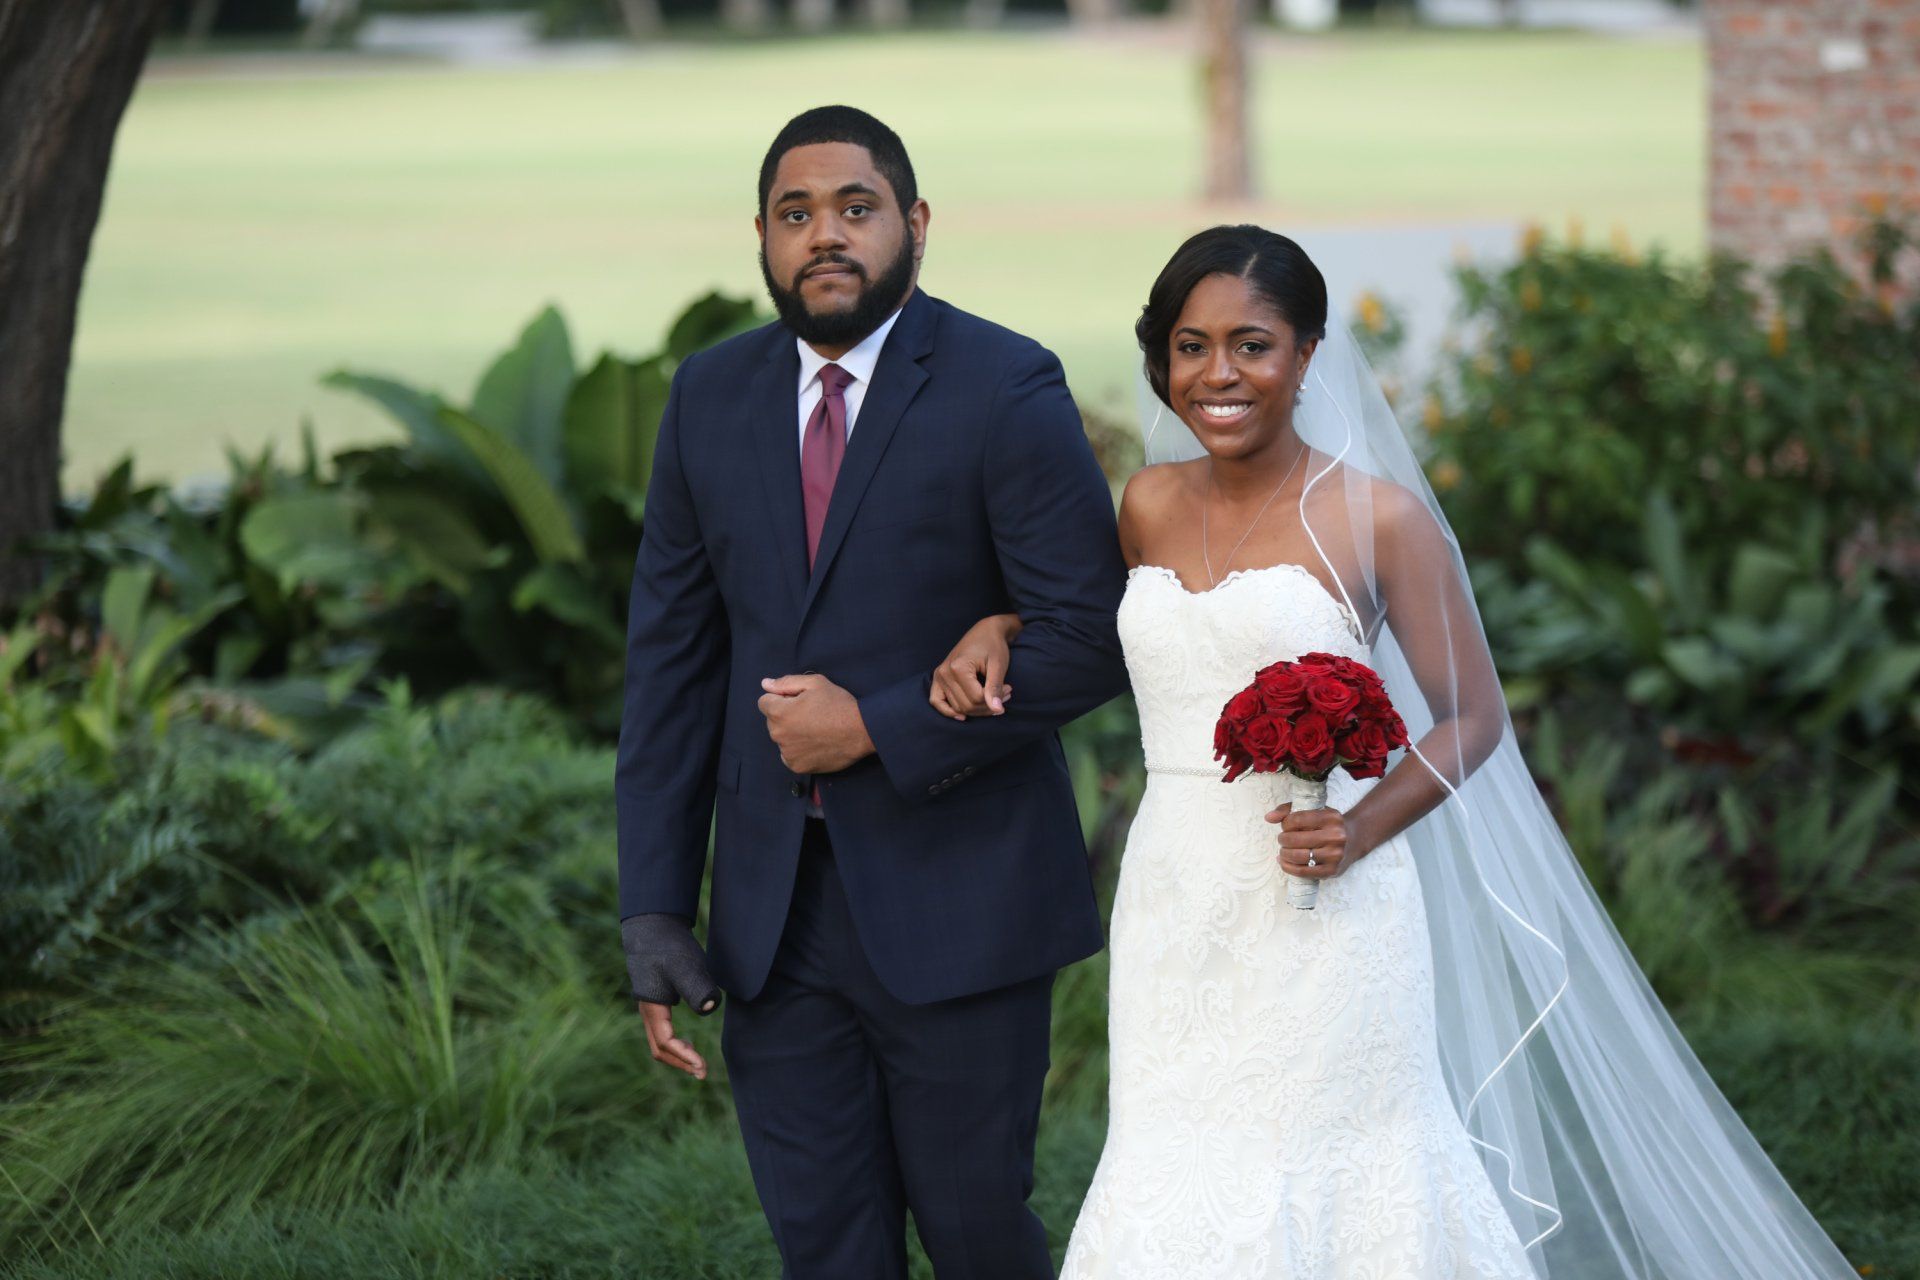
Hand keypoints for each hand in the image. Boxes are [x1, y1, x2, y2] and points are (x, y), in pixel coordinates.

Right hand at [622, 913, 719, 1081]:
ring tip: (696, 1064)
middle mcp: (648, 1010)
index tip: (703, 1066)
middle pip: (658, 1049)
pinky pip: (662, 1031)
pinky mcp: (658, 999)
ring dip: (677, 1055)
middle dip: (680, 1063)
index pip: (665, 1042)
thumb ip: (697, 987)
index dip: (684, 1057)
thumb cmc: (668, 945)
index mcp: (652, 1006)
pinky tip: (689, 1042)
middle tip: (703, 1072)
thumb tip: (711, 1008)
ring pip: (658, 1042)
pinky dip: (675, 1043)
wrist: (654, 925)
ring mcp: (651, 1006)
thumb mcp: (685, 965)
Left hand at [758, 673, 874, 773]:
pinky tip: (814, 743)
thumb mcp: (815, 683)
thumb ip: (786, 683)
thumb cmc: (839, 704)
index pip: (764, 702)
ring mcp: (787, 753)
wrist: (861, 731)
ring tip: (815, 729)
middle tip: (810, 714)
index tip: (798, 701)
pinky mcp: (797, 766)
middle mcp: (779, 734)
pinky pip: (788, 756)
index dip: (781, 698)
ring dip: (791, 733)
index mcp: (780, 712)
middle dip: (785, 715)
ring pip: (781, 739)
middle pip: (772, 721)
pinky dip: (797, 750)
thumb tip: (765, 684)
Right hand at [929, 613, 1022, 719]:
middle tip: (1004, 694)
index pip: (977, 698)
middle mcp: (944, 673)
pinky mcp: (938, 678)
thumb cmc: (993, 645)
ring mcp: (939, 676)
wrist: (985, 631)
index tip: (1009, 689)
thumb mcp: (998, 665)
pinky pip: (937, 701)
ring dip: (976, 709)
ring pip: (957, 707)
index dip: (995, 699)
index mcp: (958, 667)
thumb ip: (995, 688)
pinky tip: (962, 716)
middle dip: (988, 706)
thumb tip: (997, 710)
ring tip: (993, 697)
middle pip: (967, 705)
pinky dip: (948, 711)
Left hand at [1266, 802, 1360, 879]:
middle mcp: (1336, 836)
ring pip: (1298, 857)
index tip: (1286, 826)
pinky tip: (1284, 862)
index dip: (1285, 824)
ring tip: (1283, 851)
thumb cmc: (1328, 824)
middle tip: (1282, 839)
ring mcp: (1335, 855)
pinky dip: (1288, 867)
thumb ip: (1289, 810)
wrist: (1355, 839)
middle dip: (1282, 839)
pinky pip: (1303, 872)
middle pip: (1295, 839)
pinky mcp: (1332, 871)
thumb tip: (1268, 817)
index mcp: (1331, 817)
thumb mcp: (1314, 810)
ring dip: (1284, 854)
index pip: (1296, 819)